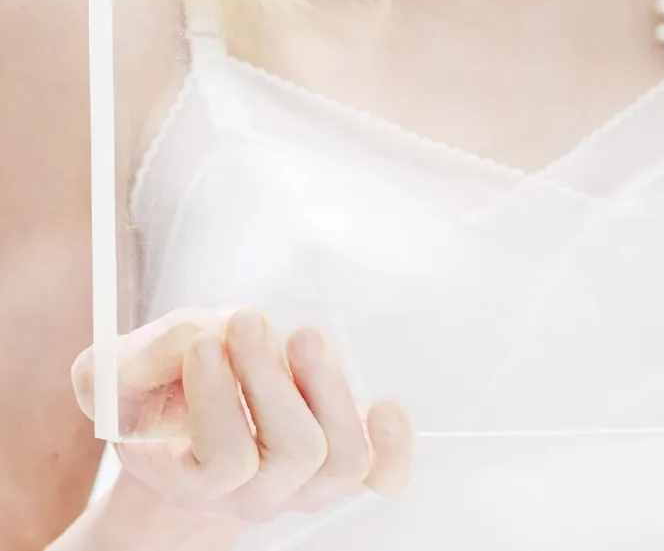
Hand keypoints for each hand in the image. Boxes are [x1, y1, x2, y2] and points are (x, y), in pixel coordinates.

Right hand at [71, 306, 413, 524]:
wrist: (186, 423)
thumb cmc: (160, 387)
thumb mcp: (122, 369)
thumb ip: (139, 358)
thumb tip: (194, 339)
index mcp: (195, 478)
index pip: (225, 460)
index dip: (220, 403)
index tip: (204, 345)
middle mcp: (254, 492)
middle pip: (293, 452)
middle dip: (274, 379)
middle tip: (248, 321)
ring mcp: (301, 482)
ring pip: (340, 458)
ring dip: (330, 388)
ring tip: (301, 337)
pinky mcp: (338, 463)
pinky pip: (379, 474)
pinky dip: (391, 447)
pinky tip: (386, 408)